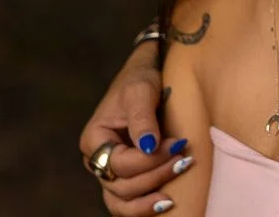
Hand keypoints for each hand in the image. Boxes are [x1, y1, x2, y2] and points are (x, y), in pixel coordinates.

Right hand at [78, 49, 192, 213]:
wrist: (146, 74)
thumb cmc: (140, 79)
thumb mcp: (140, 91)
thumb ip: (142, 119)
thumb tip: (149, 147)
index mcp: (94, 139)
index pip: (119, 163)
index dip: (149, 160)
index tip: (178, 144)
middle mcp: (97, 160)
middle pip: (121, 185)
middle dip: (155, 175)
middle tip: (184, 159)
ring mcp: (109, 170)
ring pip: (121, 200)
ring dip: (148, 198)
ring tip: (172, 195)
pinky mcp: (125, 175)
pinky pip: (127, 202)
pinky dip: (142, 207)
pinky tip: (165, 203)